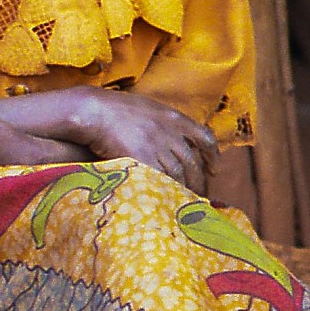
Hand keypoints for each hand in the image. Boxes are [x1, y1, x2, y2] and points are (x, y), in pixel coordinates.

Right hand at [62, 88, 224, 196]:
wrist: (94, 110)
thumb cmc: (116, 108)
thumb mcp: (149, 108)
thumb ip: (165, 122)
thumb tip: (176, 139)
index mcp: (174, 117)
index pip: (204, 137)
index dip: (213, 156)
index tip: (215, 169)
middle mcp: (170, 132)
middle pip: (192, 162)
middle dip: (198, 181)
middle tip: (199, 196)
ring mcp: (156, 145)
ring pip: (178, 174)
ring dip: (183, 190)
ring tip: (184, 202)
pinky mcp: (141, 159)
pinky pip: (158, 179)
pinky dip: (165, 191)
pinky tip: (166, 200)